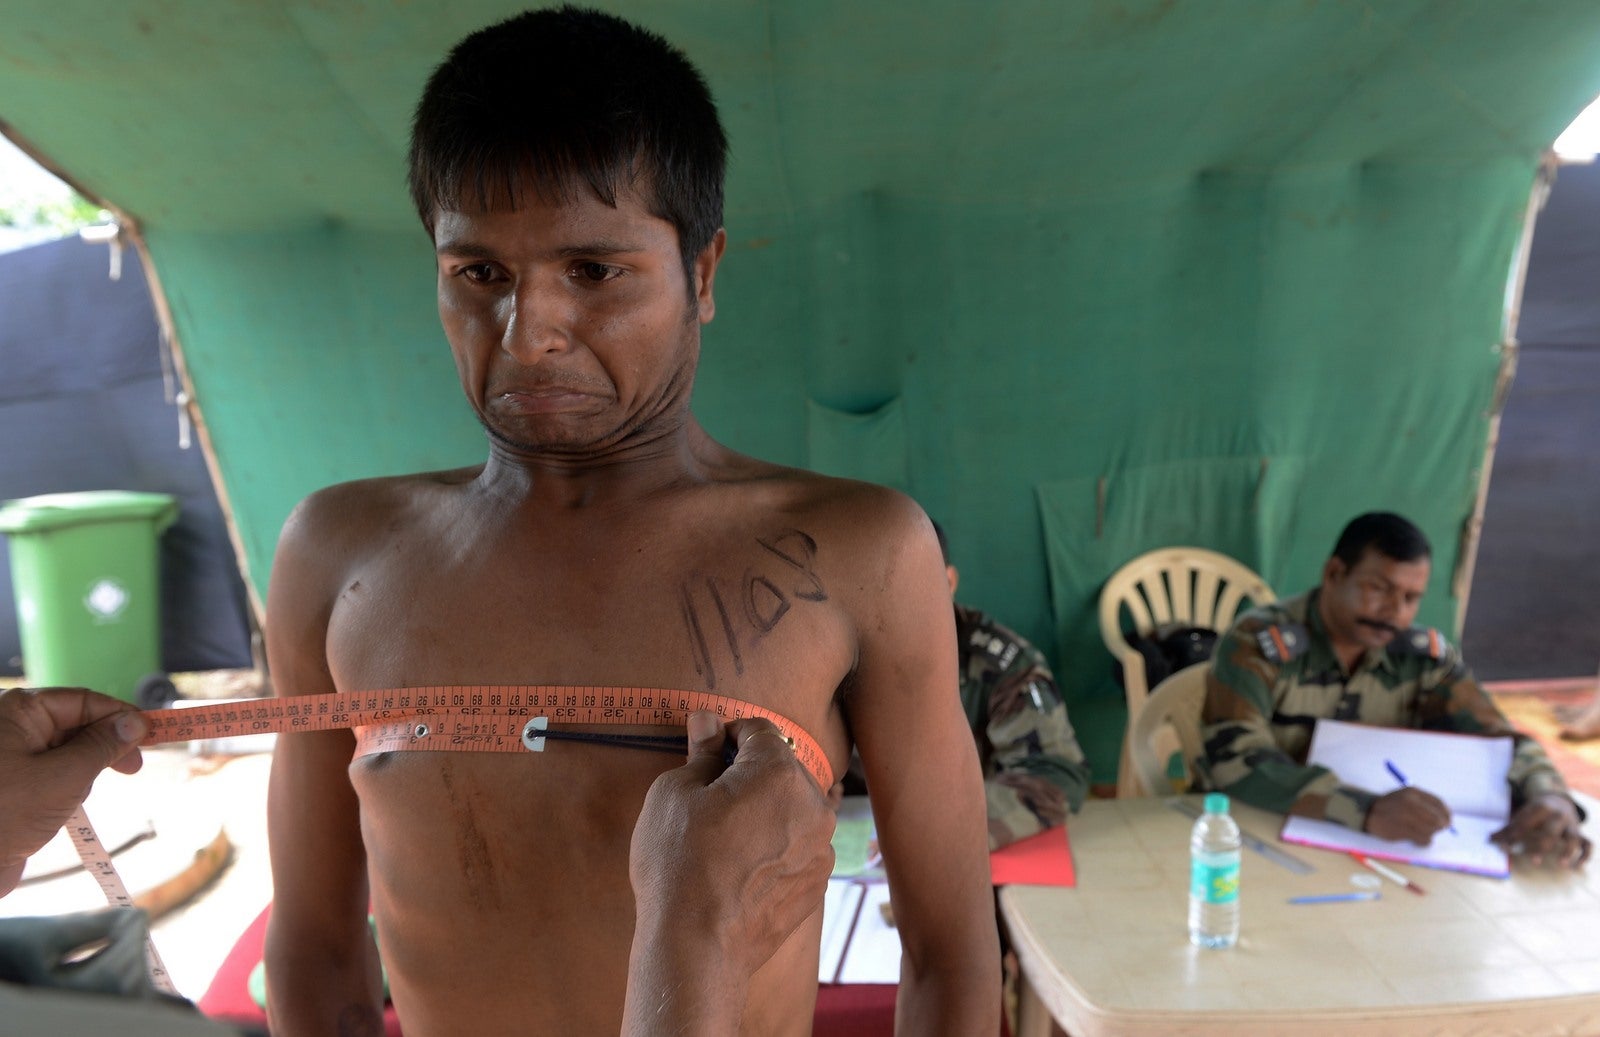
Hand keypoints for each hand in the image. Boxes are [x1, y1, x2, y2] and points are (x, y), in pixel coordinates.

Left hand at [0, 687, 146, 895]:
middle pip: (77, 724)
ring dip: (82, 774)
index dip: (120, 717)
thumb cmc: (4, 815)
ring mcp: (12, 756)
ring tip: (70, 800)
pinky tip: (62, 809)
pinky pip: (54, 774)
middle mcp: (14, 727)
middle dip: (103, 748)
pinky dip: (68, 788)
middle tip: (133, 768)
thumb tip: (134, 723)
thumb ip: (103, 746)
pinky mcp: (14, 783)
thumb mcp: (63, 777)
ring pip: (69, 751)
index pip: (84, 701)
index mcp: (19, 712)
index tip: (151, 735)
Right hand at [624, 711, 834, 1035]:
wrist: (696, 944)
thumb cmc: (679, 862)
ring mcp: (821, 848)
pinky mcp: (817, 884)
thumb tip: (707, 720)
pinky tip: (742, 866)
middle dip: (750, 774)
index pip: (758, 731)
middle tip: (709, 799)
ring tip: (726, 837)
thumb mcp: (675, 793)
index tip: (704, 752)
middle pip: (781, 769)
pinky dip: (775, 846)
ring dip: (766, 811)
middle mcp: (814, 805)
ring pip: (792, 810)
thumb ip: (701, 752)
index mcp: (781, 772)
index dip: (726, 736)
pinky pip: (797, 847)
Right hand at [1363, 787, 1451, 844]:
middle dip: (1441, 826)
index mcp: (1413, 793)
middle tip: (1440, 829)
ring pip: (1432, 830)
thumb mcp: (1406, 796)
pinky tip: (1416, 838)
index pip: (1438, 803)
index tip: (1449, 820)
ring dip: (1431, 833)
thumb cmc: (1391, 805)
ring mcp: (1406, 817)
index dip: (1446, 813)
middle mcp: (1410, 803)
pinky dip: (1424, 841)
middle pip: (1437, 819)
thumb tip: (1446, 818)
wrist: (1367, 812)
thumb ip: (1425, 804)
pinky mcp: (1403, 830)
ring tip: (1422, 832)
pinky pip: (1424, 839)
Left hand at [1492, 793, 1590, 868]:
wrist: (1558, 798)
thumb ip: (1510, 827)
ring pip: (1573, 837)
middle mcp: (1557, 815)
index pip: (1525, 824)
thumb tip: (1491, 839)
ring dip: (1568, 851)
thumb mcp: (1523, 814)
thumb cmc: (1535, 811)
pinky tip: (1577, 866)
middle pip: (1551, 831)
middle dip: (1542, 846)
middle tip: (1533, 861)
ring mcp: (1570, 824)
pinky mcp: (1579, 832)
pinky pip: (1587, 844)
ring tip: (1562, 864)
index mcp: (1539, 808)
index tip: (1504, 848)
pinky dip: (1584, 855)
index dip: (1513, 837)